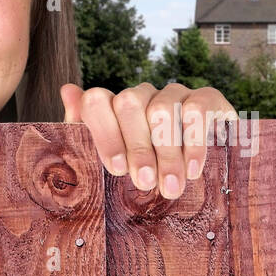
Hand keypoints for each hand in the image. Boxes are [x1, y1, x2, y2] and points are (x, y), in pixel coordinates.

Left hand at [59, 82, 237, 198]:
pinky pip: (196, 109)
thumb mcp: (116, 164)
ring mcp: (175, 94)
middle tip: (146, 182)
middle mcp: (143, 95)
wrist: (203, 175)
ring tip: (171, 186)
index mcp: (114, 108)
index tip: (118, 169)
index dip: (105, 134)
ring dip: (167, 153)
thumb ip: (87, 132)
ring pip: (162, 109)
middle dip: (137, 147)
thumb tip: (67, 90)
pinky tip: (193, 169)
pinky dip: (194, 142)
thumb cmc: (151, 172)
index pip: (97, 101)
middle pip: (129, 103)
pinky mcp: (207, 98)